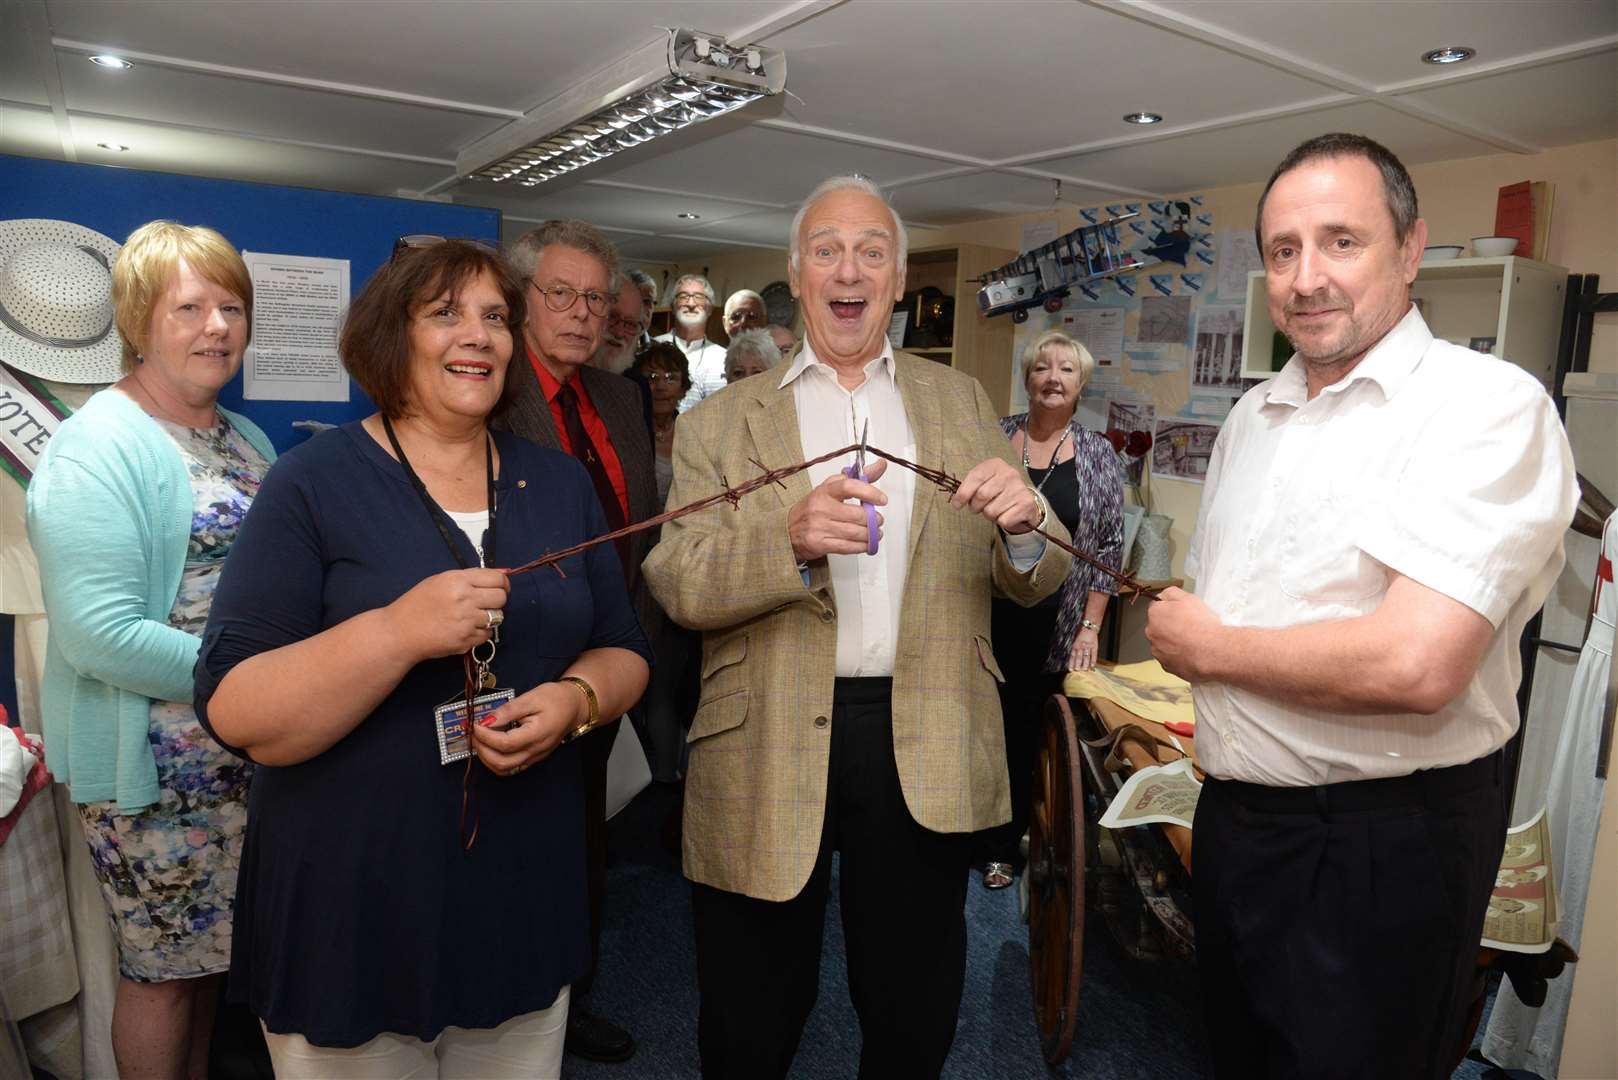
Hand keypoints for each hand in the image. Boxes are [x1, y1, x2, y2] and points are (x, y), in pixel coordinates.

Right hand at [384, 568, 509, 662]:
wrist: (399, 632)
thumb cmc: (417, 604)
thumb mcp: (440, 581)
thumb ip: (472, 577)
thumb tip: (505, 573)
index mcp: (457, 580)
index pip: (497, 579)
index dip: (502, 584)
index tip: (500, 588)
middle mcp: (464, 599)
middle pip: (501, 597)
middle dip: (497, 600)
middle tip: (485, 603)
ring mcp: (466, 621)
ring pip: (498, 617)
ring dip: (489, 617)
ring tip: (472, 617)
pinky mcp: (465, 640)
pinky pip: (487, 634)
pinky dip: (481, 632)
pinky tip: (465, 629)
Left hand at [471, 681, 583, 774]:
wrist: (574, 707)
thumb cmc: (555, 699)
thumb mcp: (531, 698)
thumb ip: (508, 710)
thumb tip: (487, 720)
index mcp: (537, 735)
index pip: (505, 743)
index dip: (485, 736)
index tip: (475, 724)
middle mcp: (536, 751)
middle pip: (502, 763)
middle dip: (481, 750)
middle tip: (473, 733)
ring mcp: (535, 757)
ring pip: (504, 770)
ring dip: (486, 758)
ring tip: (479, 740)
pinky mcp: (533, 758)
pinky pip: (510, 767)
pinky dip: (495, 761)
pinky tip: (489, 747)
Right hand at [788, 457, 886, 560]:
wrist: (788, 529)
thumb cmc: (814, 507)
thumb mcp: (832, 487)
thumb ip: (858, 477)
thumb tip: (881, 464)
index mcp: (825, 490)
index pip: (849, 487)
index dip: (869, 492)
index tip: (882, 499)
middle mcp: (821, 508)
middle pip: (857, 515)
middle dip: (874, 519)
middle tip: (878, 519)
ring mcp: (820, 527)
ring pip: (856, 532)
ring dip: (872, 534)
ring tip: (876, 532)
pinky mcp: (820, 544)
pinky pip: (848, 547)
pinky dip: (862, 546)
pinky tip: (866, 543)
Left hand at [950, 457, 1040, 533]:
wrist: (1023, 501)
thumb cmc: (998, 491)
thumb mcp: (984, 481)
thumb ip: (971, 486)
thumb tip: (957, 501)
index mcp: (996, 465)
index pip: (976, 477)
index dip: (963, 493)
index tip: (956, 505)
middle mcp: (1009, 474)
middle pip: (982, 495)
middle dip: (975, 506)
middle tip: (977, 508)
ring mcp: (1019, 488)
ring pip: (991, 510)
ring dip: (988, 515)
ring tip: (995, 509)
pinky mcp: (1026, 504)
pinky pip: (1003, 520)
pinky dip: (1001, 521)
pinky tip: (1006, 513)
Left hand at [1068, 626, 1099, 670]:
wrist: (1089, 626)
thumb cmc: (1081, 631)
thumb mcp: (1074, 639)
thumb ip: (1074, 647)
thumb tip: (1072, 657)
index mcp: (1075, 644)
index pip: (1072, 656)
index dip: (1071, 663)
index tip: (1070, 669)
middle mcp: (1081, 646)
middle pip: (1079, 657)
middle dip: (1078, 664)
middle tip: (1077, 670)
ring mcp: (1088, 646)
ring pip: (1086, 657)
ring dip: (1085, 664)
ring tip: (1084, 669)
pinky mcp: (1094, 646)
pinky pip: (1094, 654)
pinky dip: (1093, 660)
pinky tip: (1092, 666)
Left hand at [1144, 587, 1221, 680]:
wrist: (1212, 652)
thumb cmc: (1201, 624)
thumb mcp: (1188, 598)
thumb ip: (1171, 593)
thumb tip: (1163, 596)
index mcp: (1155, 615)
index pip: (1157, 608)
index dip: (1171, 609)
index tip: (1183, 613)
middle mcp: (1152, 634)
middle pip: (1159, 627)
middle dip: (1171, 627)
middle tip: (1190, 628)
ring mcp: (1158, 653)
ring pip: (1164, 644)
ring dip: (1174, 643)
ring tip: (1193, 643)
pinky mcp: (1168, 667)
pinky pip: (1172, 659)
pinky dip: (1180, 657)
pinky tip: (1193, 654)